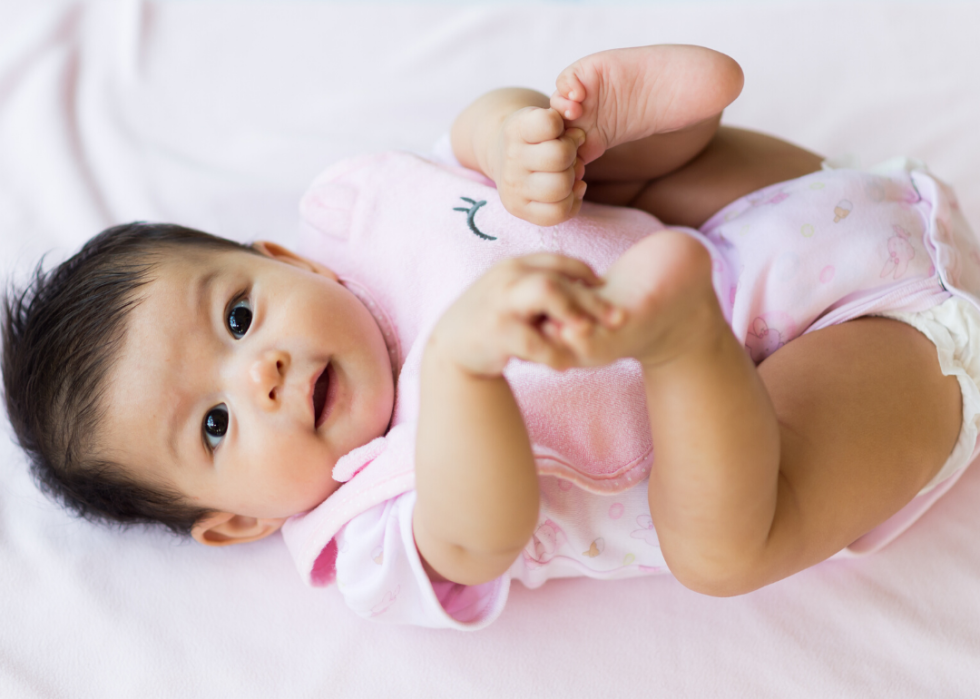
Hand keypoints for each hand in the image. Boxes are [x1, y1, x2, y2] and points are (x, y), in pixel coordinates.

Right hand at [426, 253, 623, 376]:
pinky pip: (533, 340)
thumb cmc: (491, 320)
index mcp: (515, 266)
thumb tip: (585, 288)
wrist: (452, 346)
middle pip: (558, 276)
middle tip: (618, 319)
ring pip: (547, 292)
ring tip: (588, 334)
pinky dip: (552, 353)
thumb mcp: (512, 295)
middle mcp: (508, 277)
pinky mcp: (495, 331)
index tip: (604, 289)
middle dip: (591, 299)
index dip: (584, 273)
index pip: (557, 261)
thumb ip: (540, 288)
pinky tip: (563, 365)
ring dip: (572, 314)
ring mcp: (501, 301)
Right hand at [485, 107, 586, 226]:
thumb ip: (566, 120)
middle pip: (560, 157)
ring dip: (572, 181)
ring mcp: (513, 187)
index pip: (549, 123)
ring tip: (568, 175)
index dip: (562, 126)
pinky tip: (570, 191)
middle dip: (572, 156)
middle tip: (568, 157)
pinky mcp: (519, 209)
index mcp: (517, 129)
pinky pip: (557, 212)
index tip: (558, 131)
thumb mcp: (544, 118)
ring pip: (561, 187)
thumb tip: (581, 137)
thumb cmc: (533, 137)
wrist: (503, 157)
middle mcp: (511, 158)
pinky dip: (572, 202)